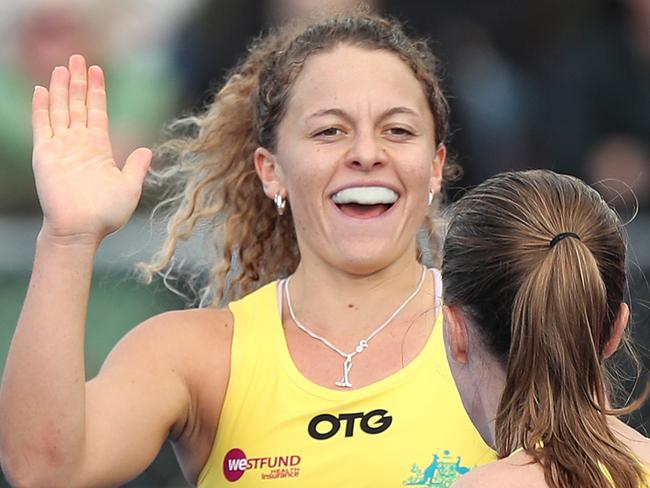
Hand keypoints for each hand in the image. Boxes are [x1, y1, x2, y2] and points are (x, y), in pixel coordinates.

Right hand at [32, 55, 151, 243]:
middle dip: (78, 81)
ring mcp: (61, 147)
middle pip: (78, 104)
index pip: (97, 112)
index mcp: (99, 148)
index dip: (97, 91)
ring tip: (61, 66)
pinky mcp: (45, 154)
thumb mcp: (130, 187)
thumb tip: (147, 150)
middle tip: (78, 57)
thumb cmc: (106, 214)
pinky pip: (42, 126)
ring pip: (60, 109)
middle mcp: (79, 143)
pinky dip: (41, 107)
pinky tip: (40, 90)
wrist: (82, 229)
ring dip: (60, 87)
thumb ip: (136, 166)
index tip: (96, 70)